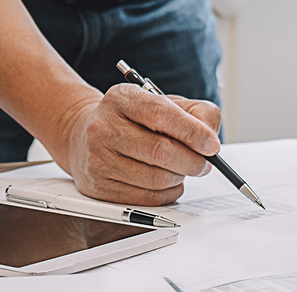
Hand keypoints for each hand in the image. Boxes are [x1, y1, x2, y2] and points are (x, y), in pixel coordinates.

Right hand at [63, 84, 221, 205]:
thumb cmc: (132, 120)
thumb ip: (195, 112)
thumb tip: (210, 137)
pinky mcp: (99, 187)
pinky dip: (167, 193)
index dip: (192, 132)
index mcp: (121, 98)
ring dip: (180, 177)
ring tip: (181, 169)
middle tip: (204, 163)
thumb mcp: (163, 102)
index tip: (212, 145)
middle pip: (161, 151)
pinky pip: (146, 198)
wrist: (84, 136)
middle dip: (193, 161)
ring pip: (156, 178)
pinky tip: (167, 182)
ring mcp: (98, 158)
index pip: (162, 114)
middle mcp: (104, 127)